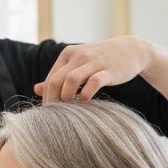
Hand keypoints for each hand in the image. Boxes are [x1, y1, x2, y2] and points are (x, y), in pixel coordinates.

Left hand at [33, 36, 155, 104]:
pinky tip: (86, 101)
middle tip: (55, 117)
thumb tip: (36, 89)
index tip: (50, 113)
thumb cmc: (100, 61)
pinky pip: (94, 82)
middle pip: (56, 81)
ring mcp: (94, 61)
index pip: (50, 79)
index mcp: (68, 54)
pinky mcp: (109, 70)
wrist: (131, 50)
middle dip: (53, 101)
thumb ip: (58, 76)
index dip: (47, 98)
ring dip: (67, 97)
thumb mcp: (78, 65)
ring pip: (71, 80)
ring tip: (71, 108)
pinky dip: (86, 93)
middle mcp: (78, 55)